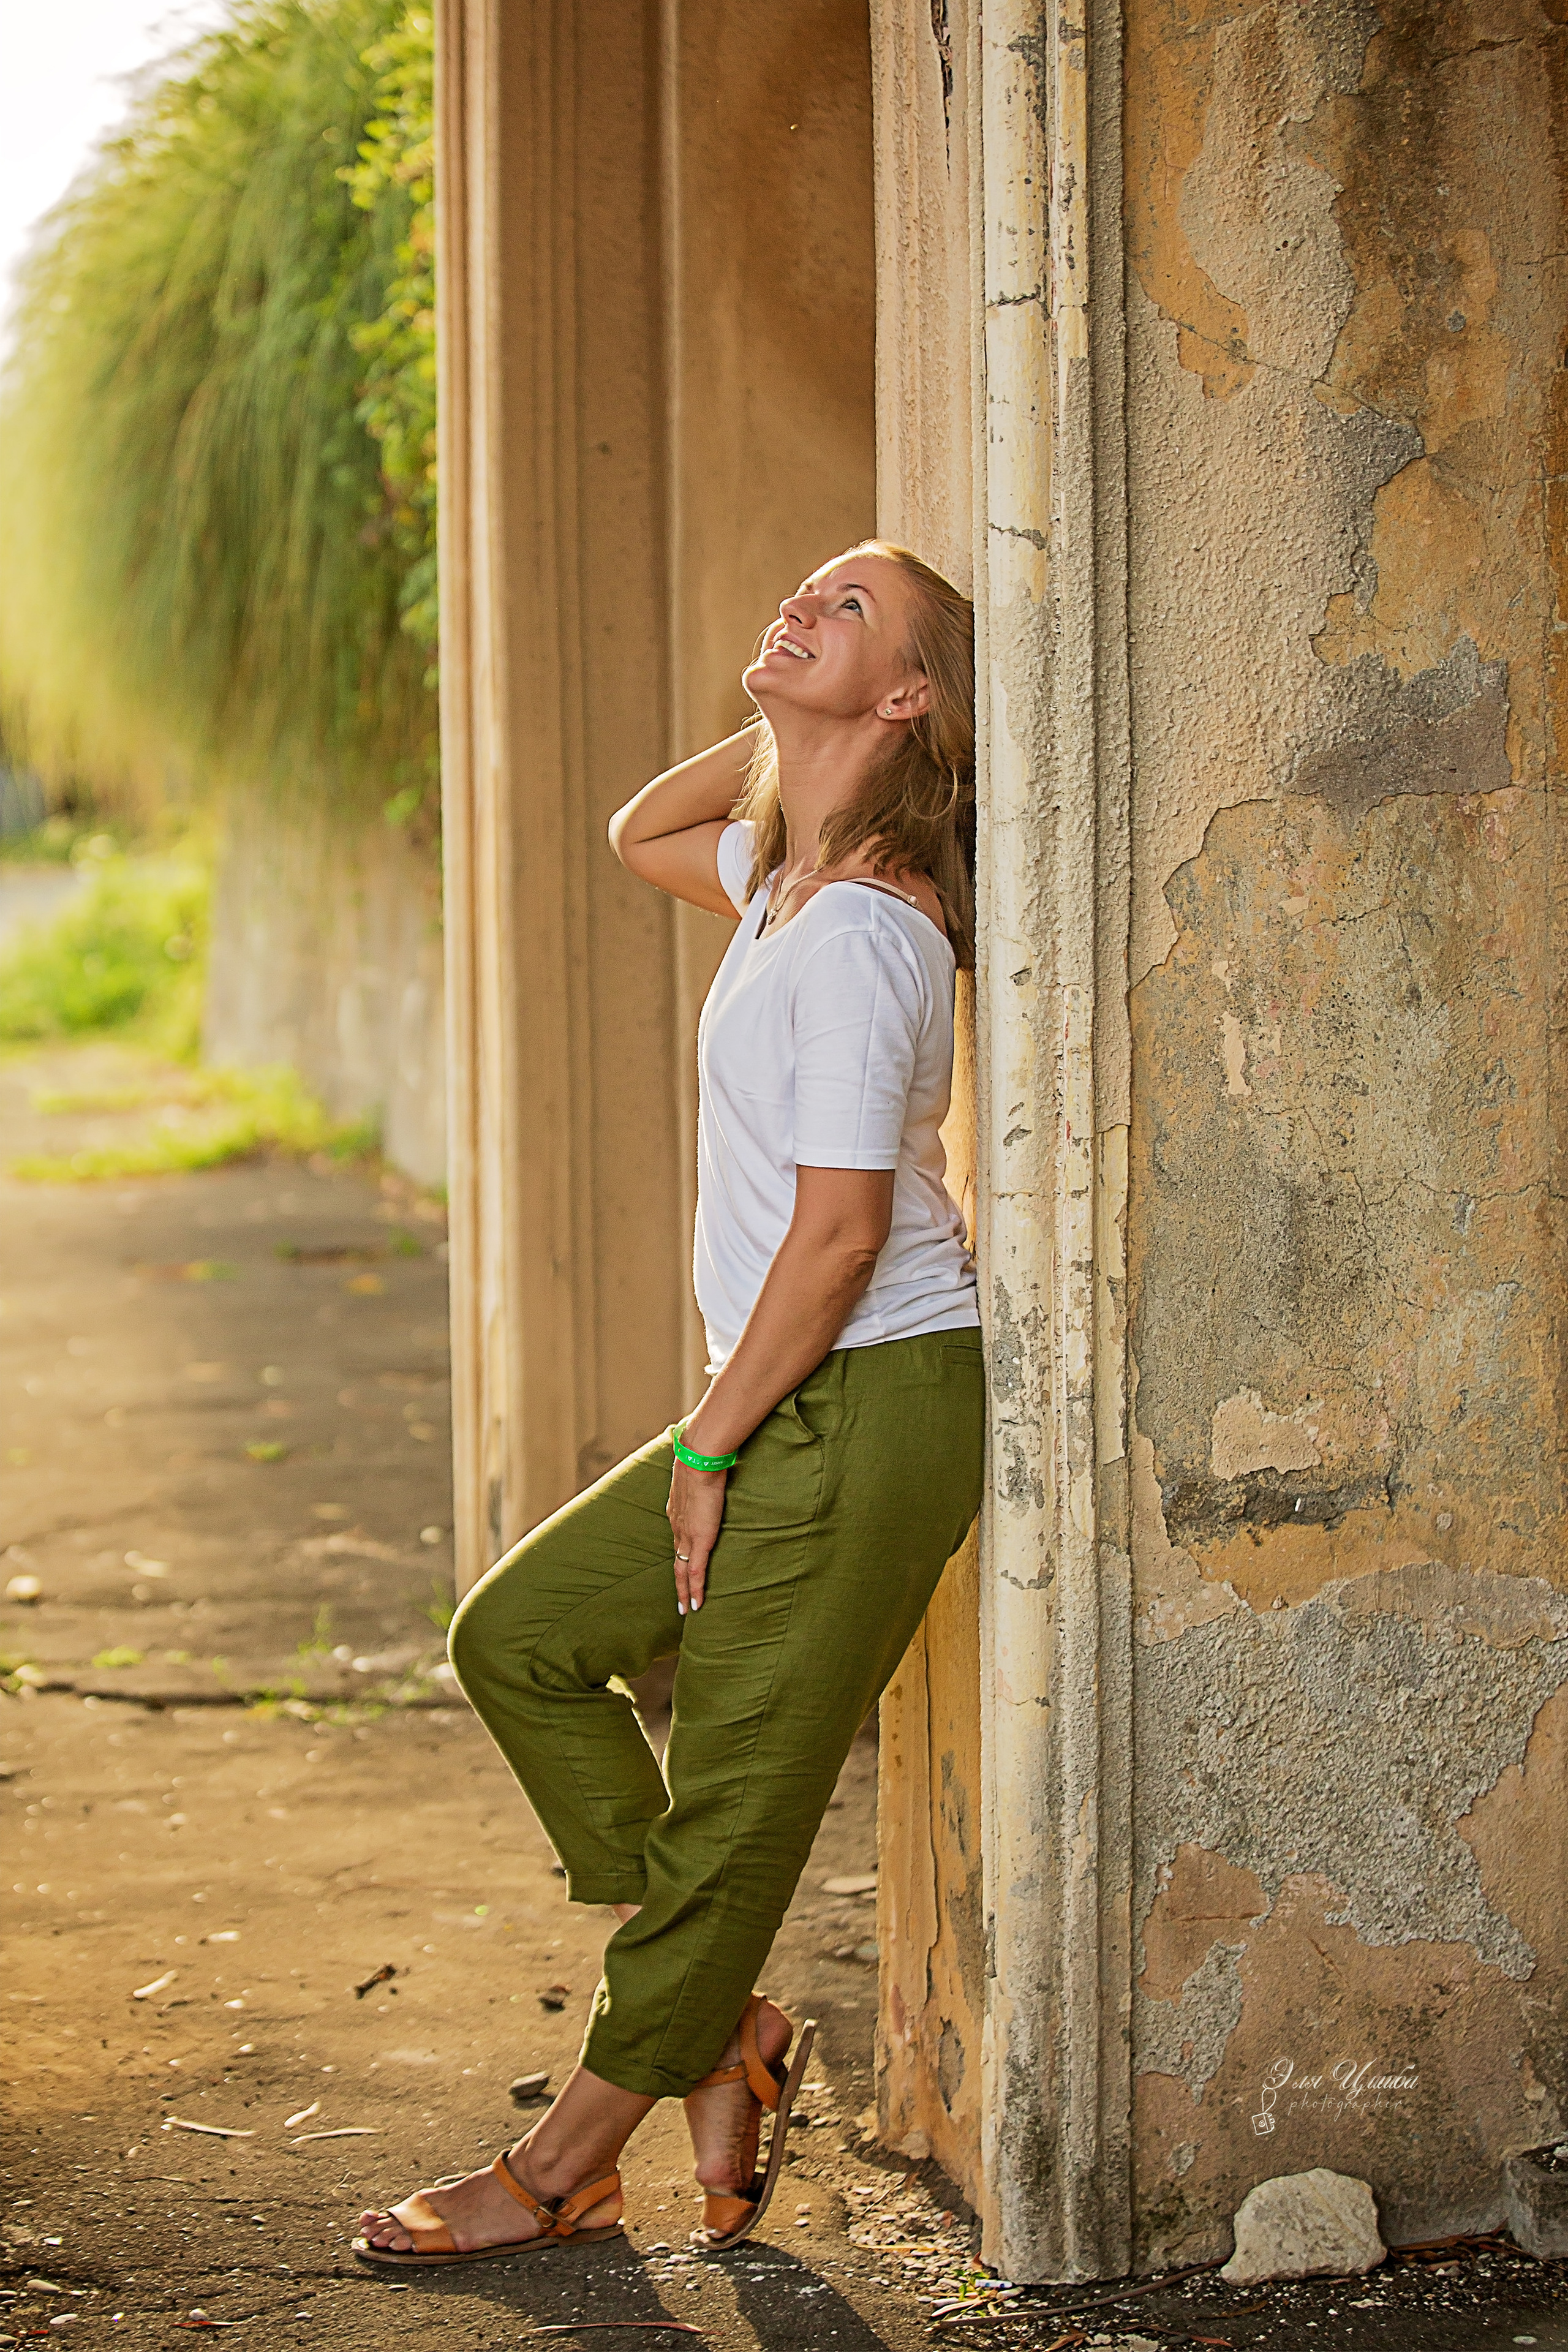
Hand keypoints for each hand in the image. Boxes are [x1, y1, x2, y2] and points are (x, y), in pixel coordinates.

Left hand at [667, 1458, 728, 1612]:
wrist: (700, 1459)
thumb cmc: (703, 1459)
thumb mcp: (699, 1473)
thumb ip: (702, 1480)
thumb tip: (710, 1471)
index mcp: (677, 1512)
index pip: (677, 1541)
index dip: (680, 1557)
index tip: (682, 1569)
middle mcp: (677, 1527)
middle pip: (676, 1561)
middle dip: (678, 1583)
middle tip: (680, 1603)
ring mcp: (687, 1536)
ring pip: (682, 1572)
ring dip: (685, 1592)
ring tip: (688, 1609)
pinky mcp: (699, 1541)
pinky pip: (696, 1573)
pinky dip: (695, 1590)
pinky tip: (697, 1605)